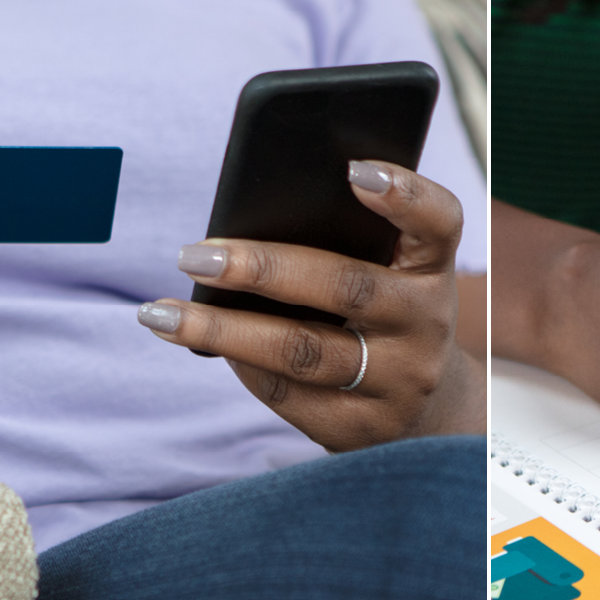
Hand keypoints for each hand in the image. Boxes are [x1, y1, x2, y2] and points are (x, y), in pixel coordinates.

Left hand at [136, 160, 485, 451]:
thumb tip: (244, 225)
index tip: (355, 169)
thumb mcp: (387, 277)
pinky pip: (287, 395)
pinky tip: (200, 345)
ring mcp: (397, 383)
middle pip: (345, 287)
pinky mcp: (359, 430)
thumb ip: (346, 243)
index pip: (438, 223)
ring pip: (302, 352)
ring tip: (161, 313)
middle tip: (194, 254)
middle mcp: (425, 325)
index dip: (404, 195)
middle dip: (262, 268)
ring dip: (222, 331)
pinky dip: (239, 365)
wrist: (425, 414)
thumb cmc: (382, 317)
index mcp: (431, 270)